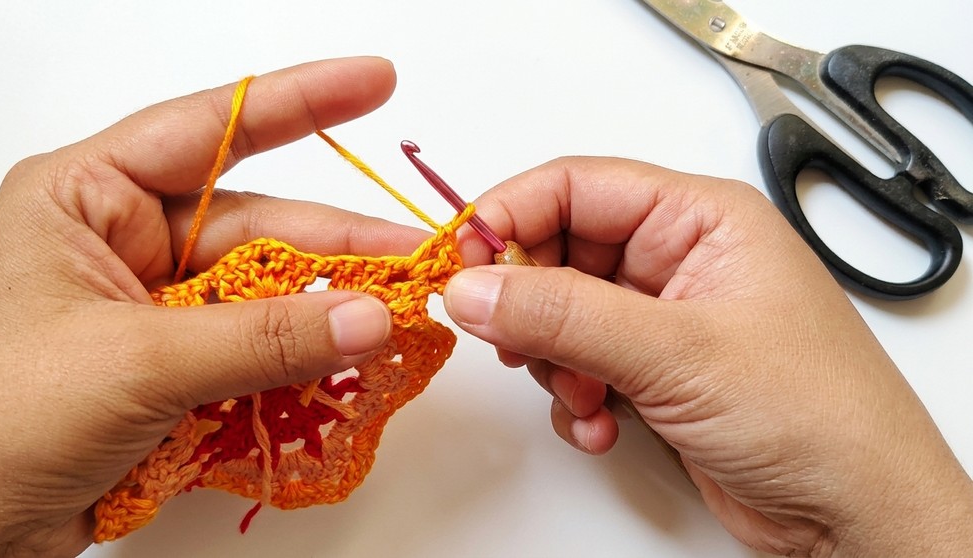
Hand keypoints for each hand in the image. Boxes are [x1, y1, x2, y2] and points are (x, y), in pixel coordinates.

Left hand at [0, 57, 429, 556]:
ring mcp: (154, 305)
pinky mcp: (175, 364)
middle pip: (258, 225)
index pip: (209, 129)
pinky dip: (304, 358)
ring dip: (329, 311)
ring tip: (400, 320)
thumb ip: (261, 338)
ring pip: (266, 292)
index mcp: (88, 198)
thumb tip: (369, 317)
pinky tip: (351, 362)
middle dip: (339, 245)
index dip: (300, 101)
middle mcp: (124, 241)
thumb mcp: (136, 362)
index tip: (374, 83)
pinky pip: (258, 346)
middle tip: (418, 262)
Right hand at [444, 157, 972, 556]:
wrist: (854, 513)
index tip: (463, 260)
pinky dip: (575, 400)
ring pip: (562, 316)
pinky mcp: (654, 372)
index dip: (510, 216)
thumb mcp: (676, 352)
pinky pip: (579, 366)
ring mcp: (663, 319)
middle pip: (559, 252)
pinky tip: (602, 426)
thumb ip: (564, 314)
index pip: (577, 186)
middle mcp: (678, 260)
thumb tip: (475, 286)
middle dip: (532, 307)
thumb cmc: (815, 415)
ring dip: (555, 364)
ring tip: (586, 397)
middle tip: (515, 342)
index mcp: (700, 219)